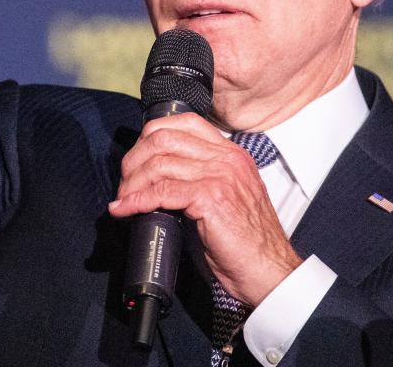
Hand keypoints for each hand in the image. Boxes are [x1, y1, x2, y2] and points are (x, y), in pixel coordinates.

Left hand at [109, 113, 302, 306]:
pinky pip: (161, 192)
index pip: (185, 122)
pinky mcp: (210, 198)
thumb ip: (201, 179)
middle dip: (135, 158)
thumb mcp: (227, 197)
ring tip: (123, 198)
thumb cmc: (247, 242)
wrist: (269, 270)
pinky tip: (125, 209)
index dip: (152, 135)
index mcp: (231, 154)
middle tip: (125, 181)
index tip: (138, 157)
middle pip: (165, 138)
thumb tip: (158, 178)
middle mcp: (226, 159)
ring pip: (159, 163)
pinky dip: (136, 201)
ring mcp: (220, 176)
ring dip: (132, 182)